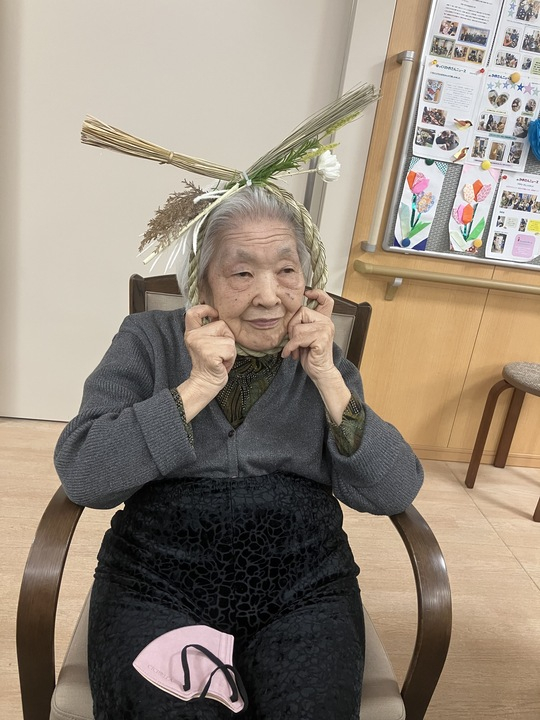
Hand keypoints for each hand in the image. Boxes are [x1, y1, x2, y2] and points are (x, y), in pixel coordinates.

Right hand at [184, 304, 236, 392]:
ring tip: (221, 358)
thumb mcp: (206, 343)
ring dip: (230, 350)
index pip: (193, 312)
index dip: (206, 309)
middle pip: (221, 324)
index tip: (214, 314)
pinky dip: (230, 358)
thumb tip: (220, 318)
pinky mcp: (209, 353)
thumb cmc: (211, 363)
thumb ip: (210, 330)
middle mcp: (193, 336)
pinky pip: (230, 349)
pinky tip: (221, 364)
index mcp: (191, 332)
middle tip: (220, 351)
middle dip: (227, 337)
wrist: (205, 383)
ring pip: (229, 338)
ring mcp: (200, 344)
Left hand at [282, 289, 350, 424]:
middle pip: (301, 312)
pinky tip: (292, 354)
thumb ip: (301, 324)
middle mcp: (327, 322)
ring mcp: (325, 330)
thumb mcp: (305, 336)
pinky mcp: (321, 339)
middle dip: (292, 328)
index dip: (317, 293)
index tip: (308, 293)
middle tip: (294, 341)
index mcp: (324, 320)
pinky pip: (298, 338)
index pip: (325, 300)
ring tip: (295, 349)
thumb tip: (287, 316)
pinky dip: (291, 347)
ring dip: (291, 341)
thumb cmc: (312, 356)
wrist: (320, 372)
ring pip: (297, 327)